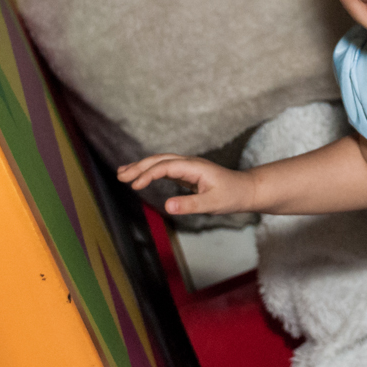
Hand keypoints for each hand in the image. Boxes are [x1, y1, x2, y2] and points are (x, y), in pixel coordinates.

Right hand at [117, 155, 254, 214]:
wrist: (246, 190)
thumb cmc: (232, 196)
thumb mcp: (212, 204)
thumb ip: (190, 205)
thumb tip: (167, 207)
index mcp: (195, 167)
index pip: (166, 166)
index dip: (149, 174)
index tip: (135, 186)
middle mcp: (190, 163)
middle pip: (159, 160)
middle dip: (139, 167)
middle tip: (120, 177)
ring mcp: (188, 167)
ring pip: (161, 162)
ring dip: (142, 167)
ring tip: (122, 174)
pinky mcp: (187, 173)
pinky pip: (165, 168)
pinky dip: (150, 171)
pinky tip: (140, 177)